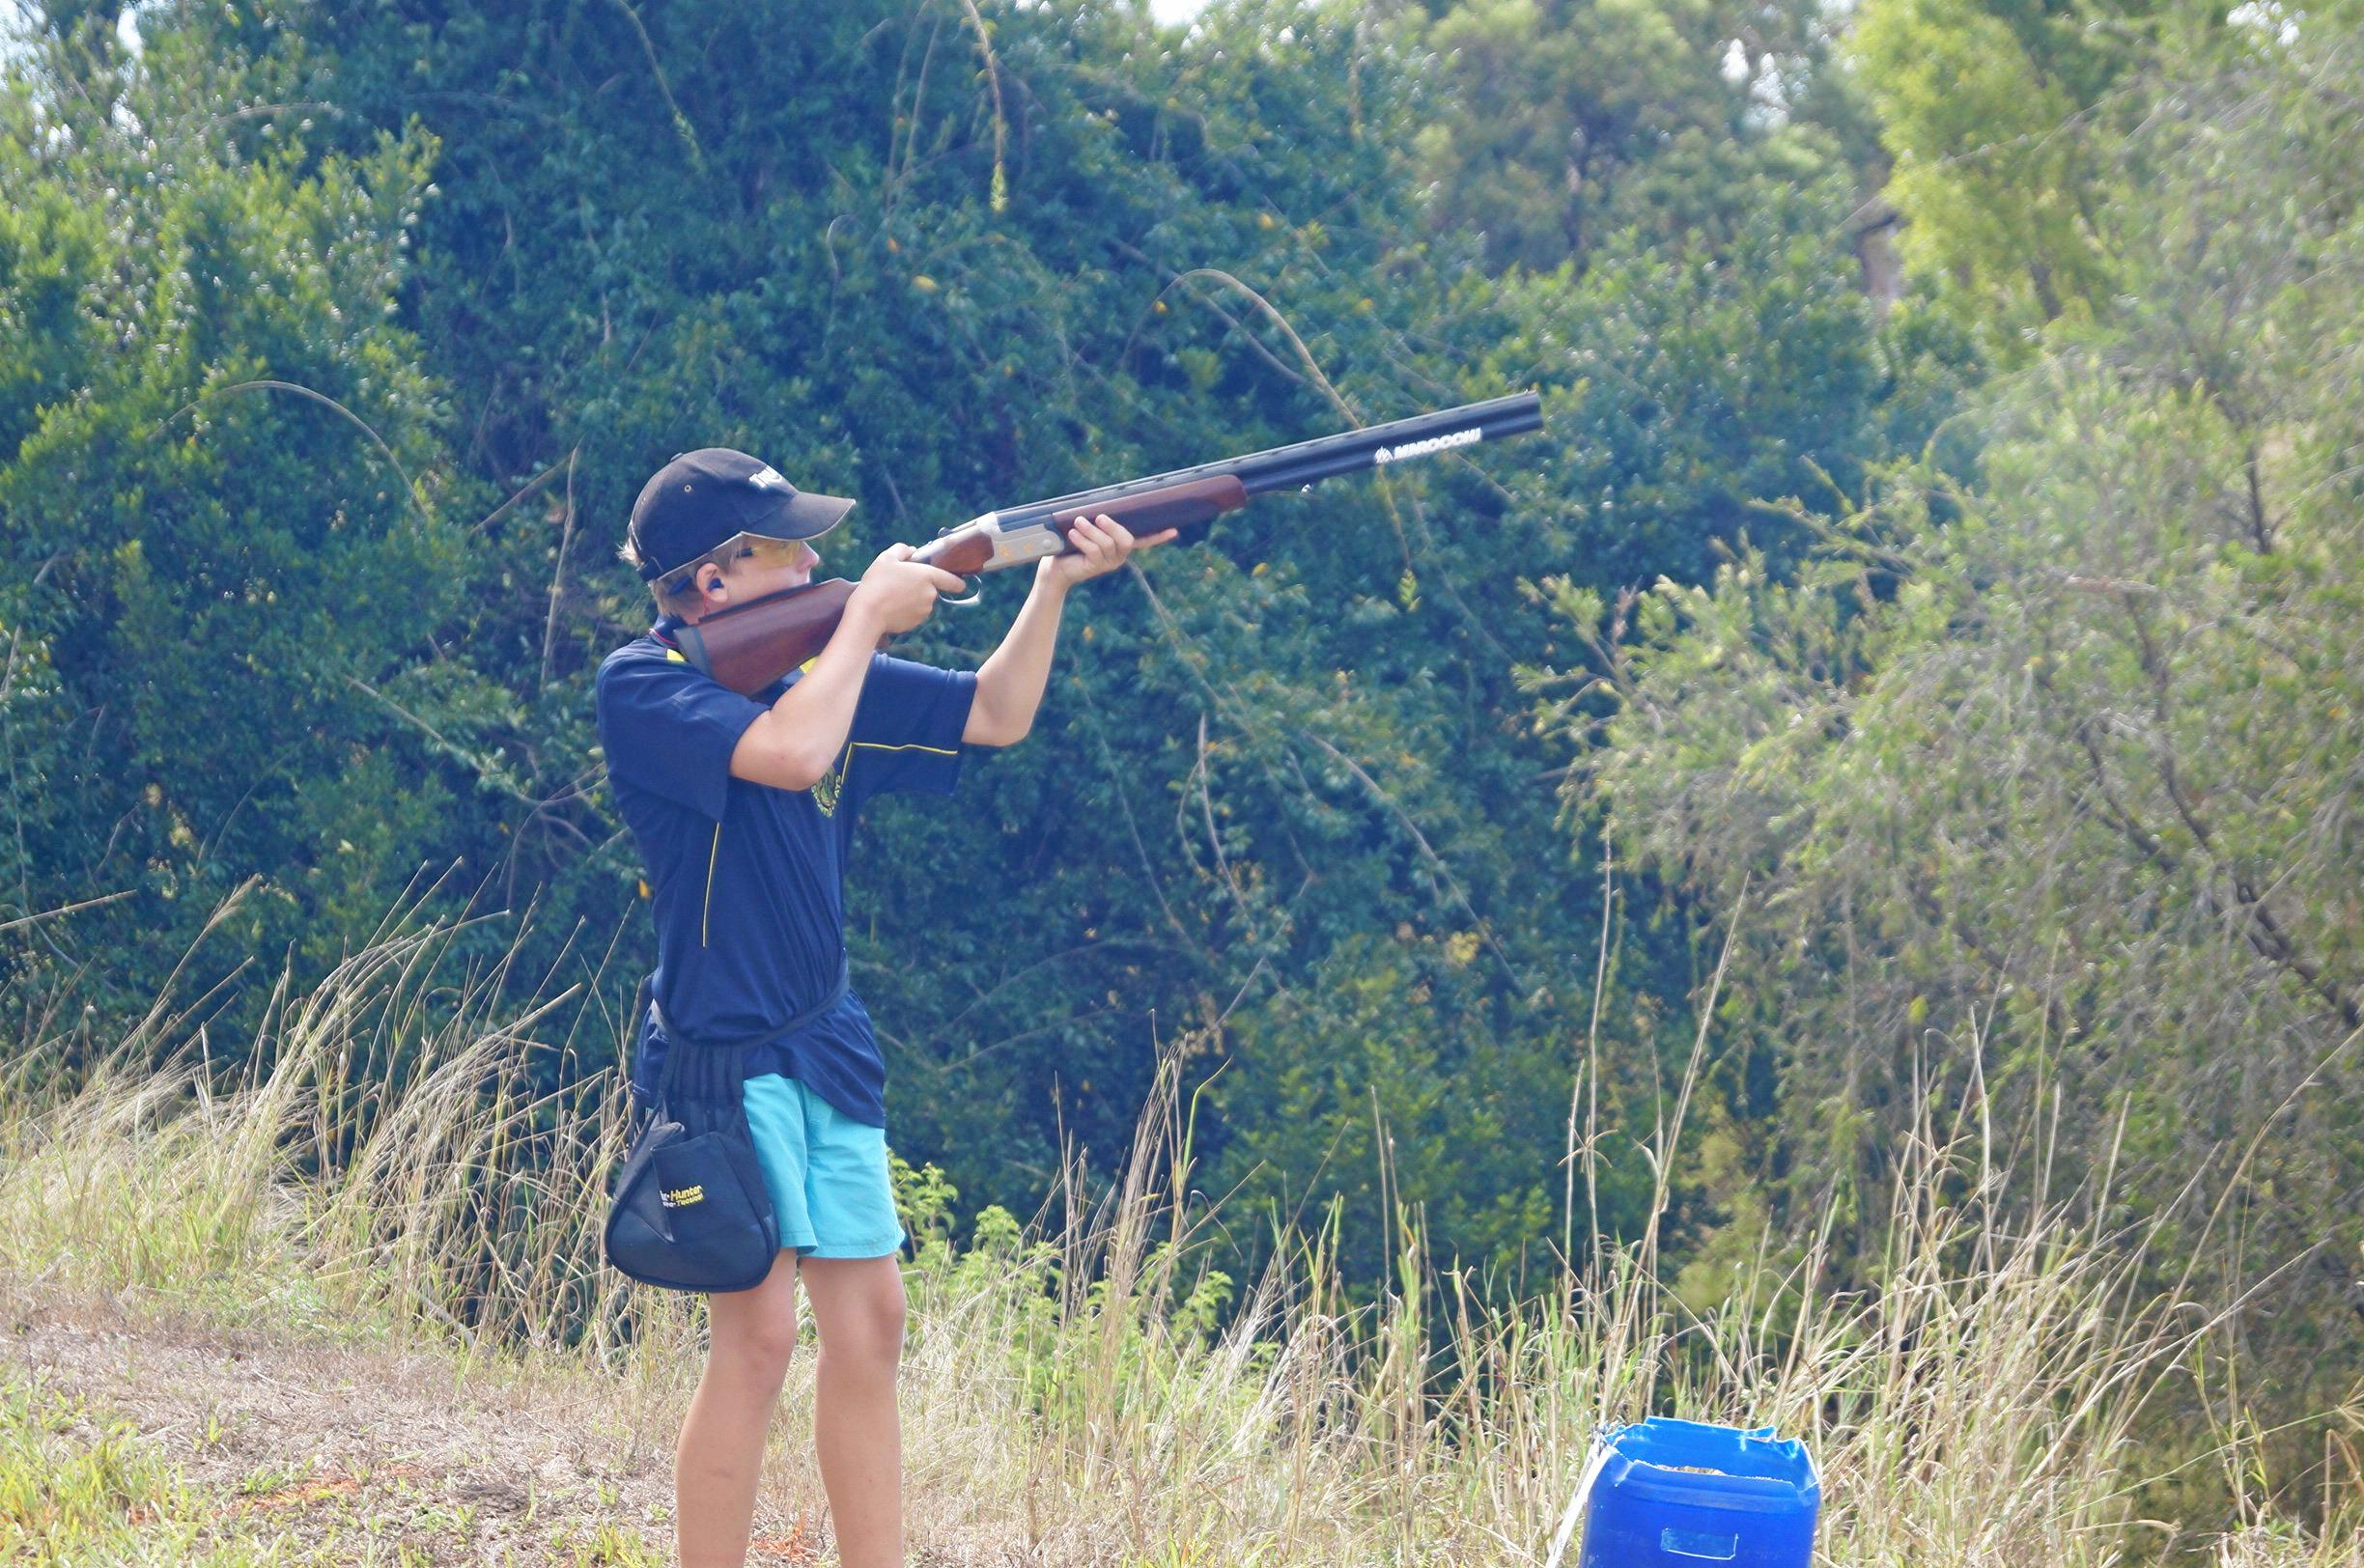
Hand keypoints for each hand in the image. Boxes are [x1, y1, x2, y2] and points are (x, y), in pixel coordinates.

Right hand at [851, 544, 965, 634]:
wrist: (868, 613)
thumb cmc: (877, 582)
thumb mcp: (886, 558)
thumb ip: (902, 550)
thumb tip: (911, 550)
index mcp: (928, 576)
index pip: (952, 581)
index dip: (957, 582)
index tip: (960, 584)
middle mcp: (930, 594)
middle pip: (931, 589)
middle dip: (919, 586)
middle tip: (899, 582)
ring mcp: (924, 611)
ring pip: (921, 602)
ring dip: (912, 599)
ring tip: (891, 595)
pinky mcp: (915, 623)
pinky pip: (913, 614)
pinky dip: (905, 611)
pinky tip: (890, 607)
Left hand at [1040, 515, 1178, 590]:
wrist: (1056, 567)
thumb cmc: (1071, 544)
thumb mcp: (1087, 529)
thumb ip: (1097, 521)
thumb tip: (1100, 505)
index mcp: (1120, 546)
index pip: (1144, 541)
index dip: (1158, 537)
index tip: (1174, 531)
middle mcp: (1118, 556)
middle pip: (1126, 540)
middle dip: (1113, 527)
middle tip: (1099, 517)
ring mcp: (1108, 563)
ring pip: (1106, 544)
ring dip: (1091, 530)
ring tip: (1078, 522)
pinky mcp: (1094, 567)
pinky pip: (1093, 551)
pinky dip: (1082, 539)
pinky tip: (1073, 533)